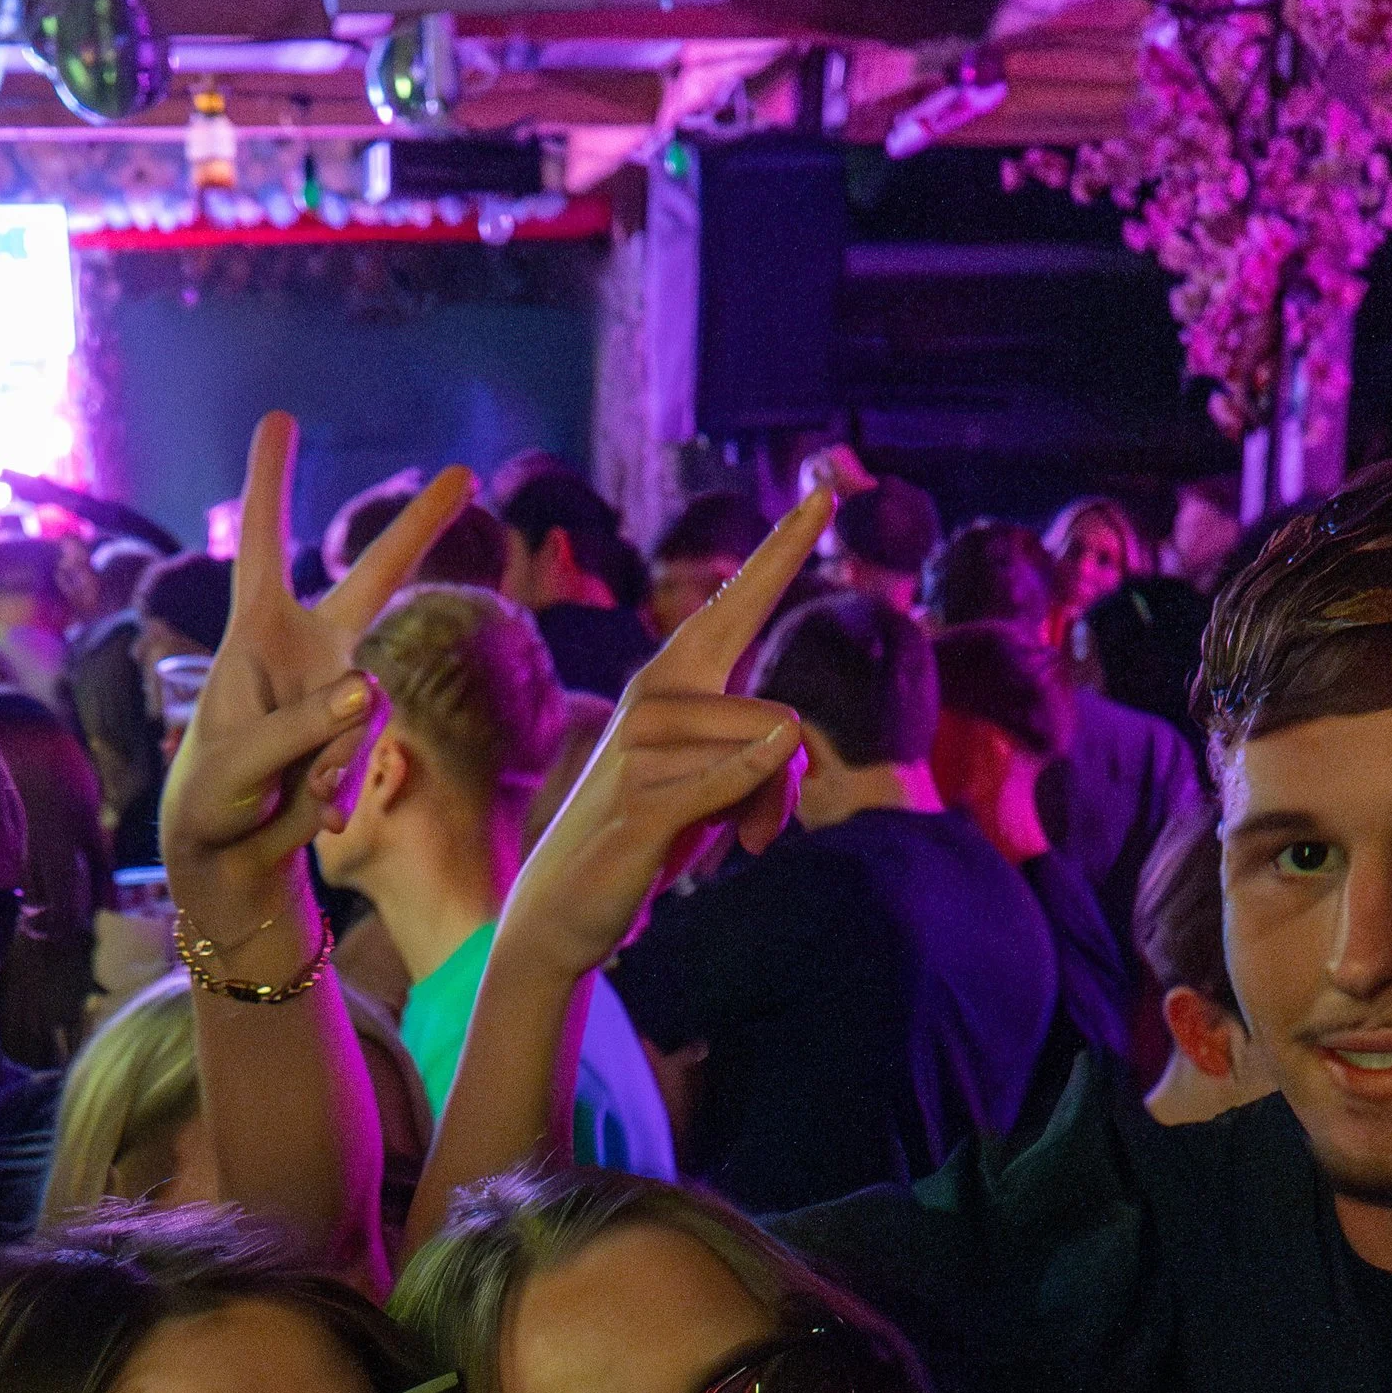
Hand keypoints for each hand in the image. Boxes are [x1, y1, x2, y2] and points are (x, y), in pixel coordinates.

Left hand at [159, 412, 473, 933]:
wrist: (228, 850)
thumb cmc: (211, 792)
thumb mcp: (241, 759)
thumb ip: (303, 724)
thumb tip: (369, 687)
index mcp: (256, 633)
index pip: (263, 544)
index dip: (269, 482)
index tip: (278, 418)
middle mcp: (307, 649)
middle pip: (372, 578)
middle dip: (418, 527)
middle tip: (464, 474)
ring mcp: (338, 693)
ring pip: (367, 708)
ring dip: (329, 760)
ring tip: (289, 790)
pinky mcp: (356, 739)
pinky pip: (367, 756)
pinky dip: (339, 791)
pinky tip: (313, 814)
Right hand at [492, 487, 831, 984]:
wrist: (566, 904)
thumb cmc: (653, 833)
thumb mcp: (722, 792)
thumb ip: (764, 762)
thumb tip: (787, 747)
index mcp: (675, 678)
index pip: (738, 602)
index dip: (784, 547)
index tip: (825, 488)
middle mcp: (654, 694)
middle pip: (778, 720)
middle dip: (783, 786)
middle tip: (750, 831)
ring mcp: (642, 743)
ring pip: (765, 760)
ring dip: (760, 816)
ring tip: (721, 845)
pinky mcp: (640, 799)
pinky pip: (730, 783)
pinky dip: (746, 807)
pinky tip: (738, 840)